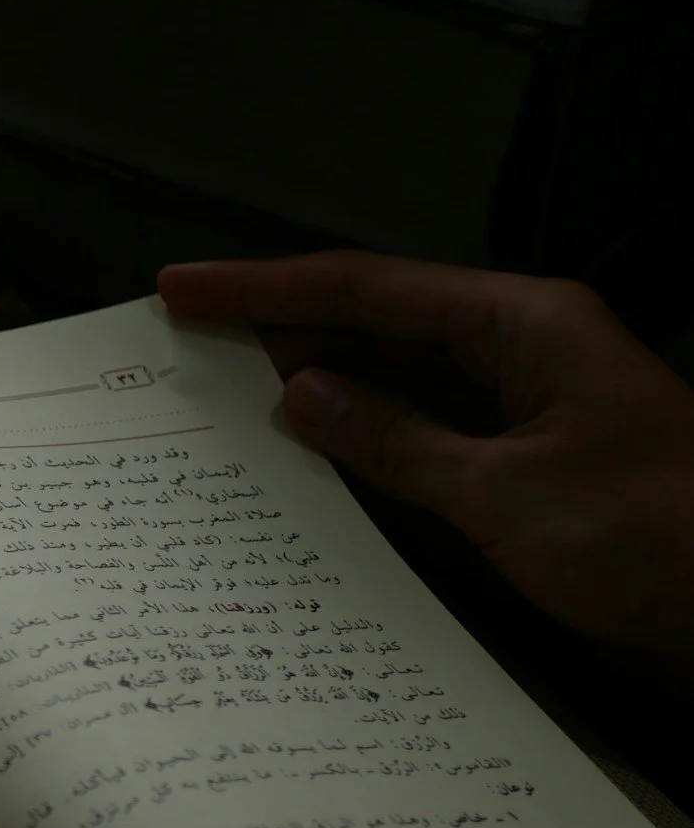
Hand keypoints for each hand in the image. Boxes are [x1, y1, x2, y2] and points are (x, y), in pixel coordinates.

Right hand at [158, 251, 693, 687]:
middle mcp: (523, 351)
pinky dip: (360, 439)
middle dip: (280, 326)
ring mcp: (527, 409)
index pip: (367, 289)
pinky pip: (424, 433)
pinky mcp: (528, 467)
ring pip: (397, 378)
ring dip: (314, 383)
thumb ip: (394, 441)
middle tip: (183, 342)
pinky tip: (305, 455)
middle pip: (378, 320)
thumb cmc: (649, 538)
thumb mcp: (504, 493)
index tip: (180, 291)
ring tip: (220, 391)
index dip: (263, 289)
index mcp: (524, 325)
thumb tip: (301, 396)